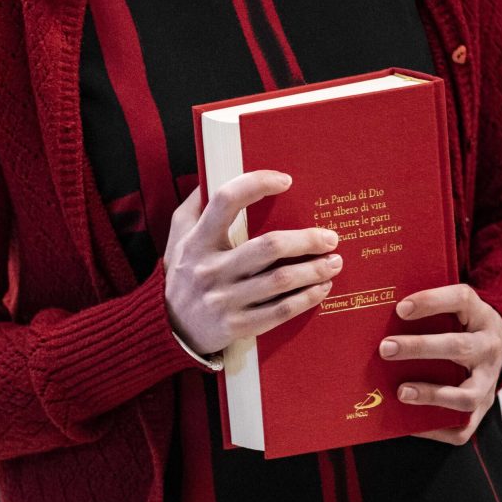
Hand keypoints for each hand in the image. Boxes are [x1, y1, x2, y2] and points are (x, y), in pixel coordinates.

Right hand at [163, 170, 342, 355]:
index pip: (226, 200)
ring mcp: (223, 300)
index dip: (257, 184)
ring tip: (333, 262)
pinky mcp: (236, 326)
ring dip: (314, 270)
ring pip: (280, 280)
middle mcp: (209, 269)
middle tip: (330, 237)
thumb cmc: (181, 276)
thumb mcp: (177, 239)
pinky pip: (280, 311)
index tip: (286, 180)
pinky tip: (322, 288)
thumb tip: (213, 171)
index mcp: (197, 241)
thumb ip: (194, 206)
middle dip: (306, 240)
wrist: (168, 331)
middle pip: (269, 246)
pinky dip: (306, 298)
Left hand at [378, 284, 501, 445]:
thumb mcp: (455, 309)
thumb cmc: (460, 326)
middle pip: (459, 347)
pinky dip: (435, 430)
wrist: (498, 348)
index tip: (400, 308)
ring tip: (400, 392)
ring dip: (431, 394)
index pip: (462, 300)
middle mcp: (490, 348)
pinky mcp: (483, 409)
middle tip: (385, 348)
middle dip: (419, 348)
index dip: (432, 302)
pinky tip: (409, 424)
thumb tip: (375, 312)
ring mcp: (489, 381)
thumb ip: (427, 308)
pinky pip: (462, 427)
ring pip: (466, 394)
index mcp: (481, 315)